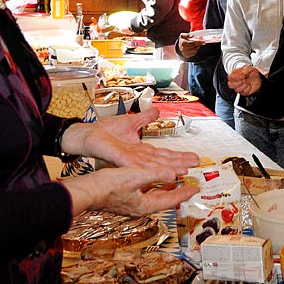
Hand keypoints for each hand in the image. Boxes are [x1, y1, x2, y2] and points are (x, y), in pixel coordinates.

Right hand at [62, 165, 200, 216]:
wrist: (85, 192)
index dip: (184, 193)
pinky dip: (152, 184)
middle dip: (176, 191)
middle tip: (187, 184)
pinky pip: (144, 192)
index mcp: (145, 205)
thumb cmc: (107, 187)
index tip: (195, 189)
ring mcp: (131, 204)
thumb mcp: (135, 176)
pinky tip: (151, 178)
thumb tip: (175, 173)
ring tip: (173, 180)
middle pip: (164, 199)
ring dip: (164, 187)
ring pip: (154, 195)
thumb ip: (156, 174)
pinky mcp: (124, 198)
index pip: (170, 200)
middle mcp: (140, 207)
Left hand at [64, 110, 200, 169]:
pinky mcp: (122, 161)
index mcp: (141, 150)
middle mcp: (139, 158)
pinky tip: (162, 172)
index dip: (179, 156)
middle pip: (163, 161)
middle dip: (180, 163)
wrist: (87, 135)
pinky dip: (152, 170)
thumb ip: (144, 119)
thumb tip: (157, 111)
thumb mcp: (130, 122)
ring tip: (185, 171)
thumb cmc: (105, 131)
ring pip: (155, 166)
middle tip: (197, 166)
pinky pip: (139, 166)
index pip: (164, 154)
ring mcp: (131, 161)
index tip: (193, 158)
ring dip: (171, 169)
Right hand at [177, 32, 203, 58]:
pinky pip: (194, 53)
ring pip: (195, 50)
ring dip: (198, 47)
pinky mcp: (187, 56)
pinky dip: (196, 50)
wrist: (179, 47)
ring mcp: (185, 53)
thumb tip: (192, 35)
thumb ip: (187, 34)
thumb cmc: (182, 40)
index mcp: (183, 43)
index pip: (193, 42)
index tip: (203, 41)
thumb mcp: (182, 35)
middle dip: (199, 44)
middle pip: (194, 46)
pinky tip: (195, 47)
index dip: (199, 41)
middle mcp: (184, 48)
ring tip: (197, 44)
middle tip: (203, 42)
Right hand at [228, 65, 261, 95]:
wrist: (258, 77)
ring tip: (247, 82)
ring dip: (243, 86)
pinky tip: (249, 85)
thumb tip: (242, 73)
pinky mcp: (243, 92)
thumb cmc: (251, 72)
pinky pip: (243, 92)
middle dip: (237, 83)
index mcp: (234, 74)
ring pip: (236, 90)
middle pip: (230, 85)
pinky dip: (247, 89)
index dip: (236, 77)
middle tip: (244, 80)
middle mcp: (235, 81)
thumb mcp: (249, 68)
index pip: (230, 77)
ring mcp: (239, 87)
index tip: (243, 75)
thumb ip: (245, 69)